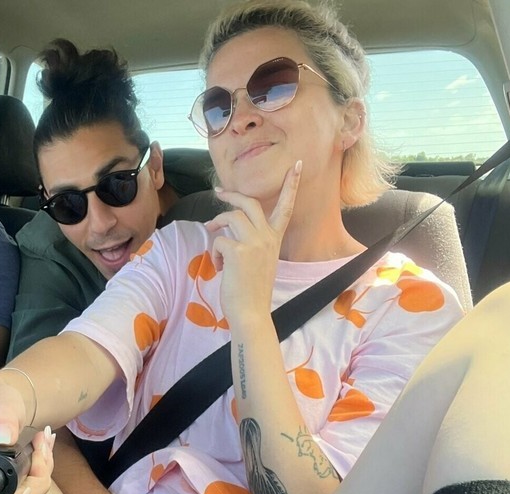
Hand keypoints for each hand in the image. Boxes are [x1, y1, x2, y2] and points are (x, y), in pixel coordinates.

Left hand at [205, 160, 300, 321]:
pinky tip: (221, 268)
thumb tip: (225, 229)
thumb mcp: (258, 261)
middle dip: (232, 194)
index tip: (297, 165)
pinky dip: (214, 253)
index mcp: (275, 239)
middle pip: (249, 203)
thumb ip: (250, 242)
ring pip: (230, 218)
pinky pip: (218, 240)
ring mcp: (254, 243)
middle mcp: (267, 237)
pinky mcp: (237, 251)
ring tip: (213, 237)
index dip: (291, 185)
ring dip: (217, 224)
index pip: (286, 207)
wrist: (252, 313)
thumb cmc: (252, 291)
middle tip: (219, 192)